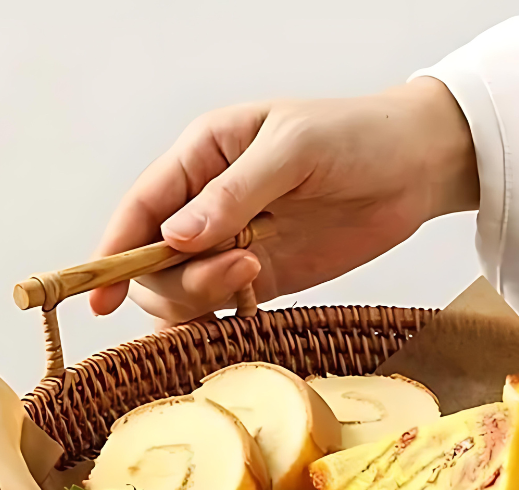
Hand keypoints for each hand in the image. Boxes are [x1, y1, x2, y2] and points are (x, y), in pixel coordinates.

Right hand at [88, 78, 477, 328]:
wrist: (417, 168)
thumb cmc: (357, 137)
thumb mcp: (294, 149)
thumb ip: (235, 193)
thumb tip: (177, 237)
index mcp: (202, 157)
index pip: (141, 209)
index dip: (114, 252)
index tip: (100, 296)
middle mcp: (209, 205)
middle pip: (155, 263)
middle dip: (179, 280)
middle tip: (239, 270)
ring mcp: (236, 246)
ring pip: (185, 292)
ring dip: (203, 300)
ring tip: (255, 275)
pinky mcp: (266, 278)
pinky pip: (223, 310)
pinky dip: (220, 324)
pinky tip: (240, 319)